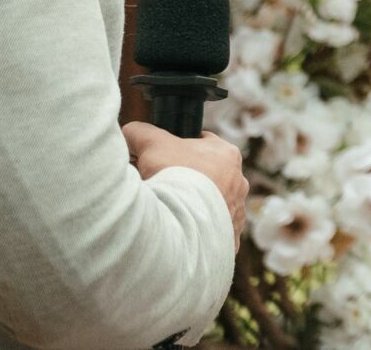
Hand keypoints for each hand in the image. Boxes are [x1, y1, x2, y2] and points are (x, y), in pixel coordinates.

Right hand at [123, 122, 247, 248]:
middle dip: (184, 180)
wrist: (181, 224)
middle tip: (160, 187)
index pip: (202, 144)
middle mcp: (239, 182)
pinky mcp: (229, 238)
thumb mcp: (152, 144)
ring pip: (210, 205)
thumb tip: (131, 131)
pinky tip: (177, 233)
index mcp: (227, 155)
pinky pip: (211, 233)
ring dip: (191, 207)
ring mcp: (236, 211)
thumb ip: (141, 133)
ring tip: (167, 213)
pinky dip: (195, 232)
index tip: (160, 157)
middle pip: (206, 176)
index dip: (176, 149)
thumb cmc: (173, 177)